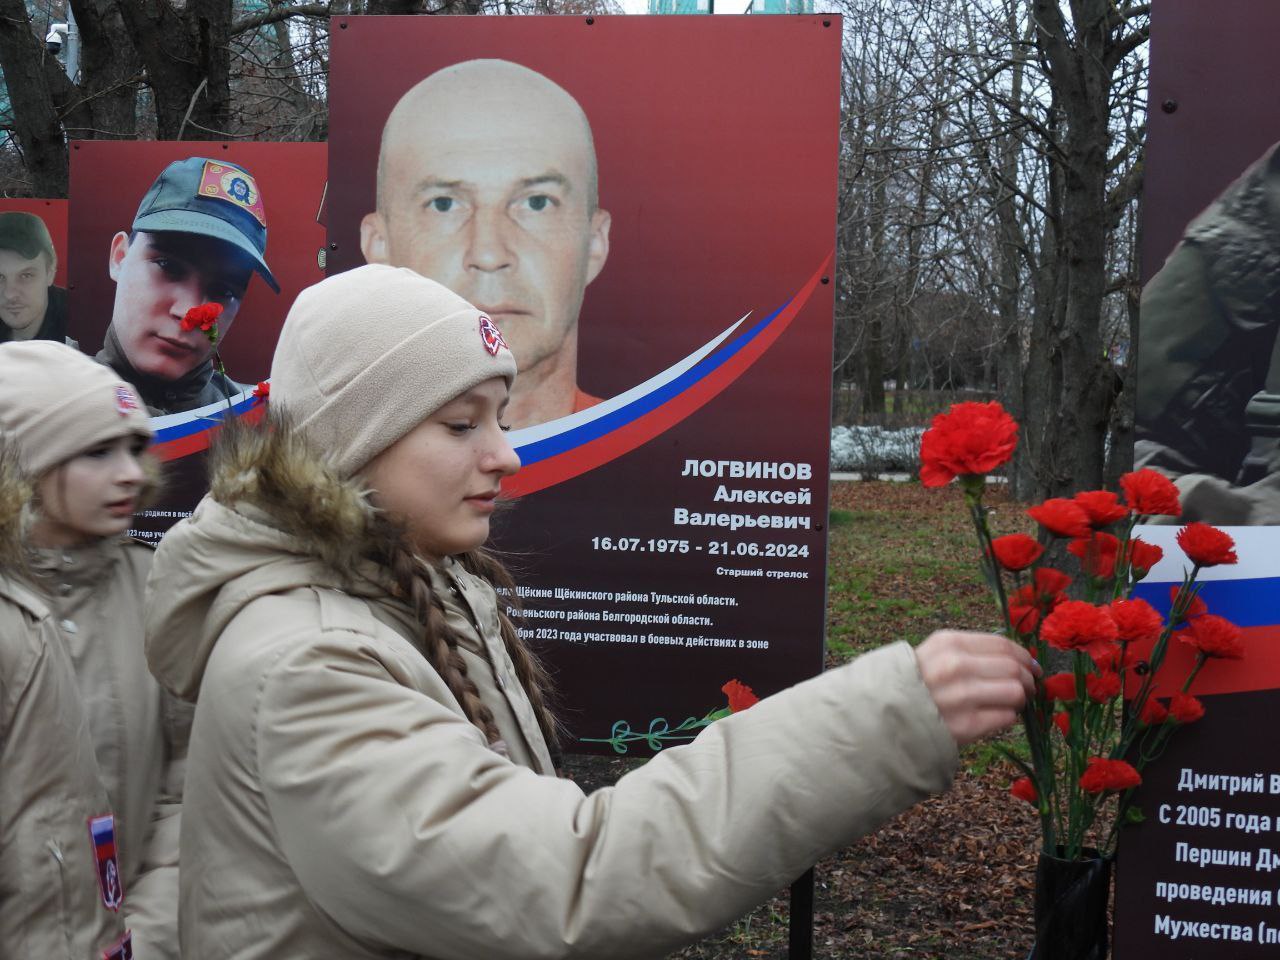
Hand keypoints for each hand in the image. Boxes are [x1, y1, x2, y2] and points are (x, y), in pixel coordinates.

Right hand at [914, 630, 1037, 744]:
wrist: (883, 716)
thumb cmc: (914, 683)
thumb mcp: (934, 653)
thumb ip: (971, 651)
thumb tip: (1019, 658)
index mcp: (949, 643)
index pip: (1003, 645)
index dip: (1024, 656)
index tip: (1031, 666)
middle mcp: (956, 667)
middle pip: (1014, 668)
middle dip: (1027, 679)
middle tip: (1028, 688)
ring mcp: (962, 696)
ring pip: (1015, 692)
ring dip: (1020, 699)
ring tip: (1012, 703)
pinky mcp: (966, 725)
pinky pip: (1006, 717)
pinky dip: (1007, 717)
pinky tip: (995, 716)